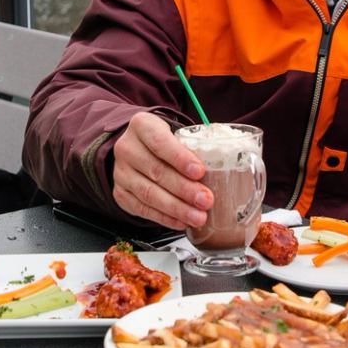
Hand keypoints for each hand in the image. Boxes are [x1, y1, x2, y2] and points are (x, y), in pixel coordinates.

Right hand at [111, 111, 212, 230]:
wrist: (136, 148)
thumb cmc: (163, 141)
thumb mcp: (175, 133)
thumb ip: (194, 146)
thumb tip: (225, 165)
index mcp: (141, 125)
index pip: (160, 142)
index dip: (180, 158)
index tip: (200, 172)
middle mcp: (127, 148)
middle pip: (156, 171)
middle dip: (184, 189)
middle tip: (206, 200)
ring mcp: (121, 172)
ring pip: (149, 193)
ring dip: (176, 208)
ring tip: (197, 216)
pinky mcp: (121, 194)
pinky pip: (143, 209)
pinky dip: (164, 218)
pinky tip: (181, 221)